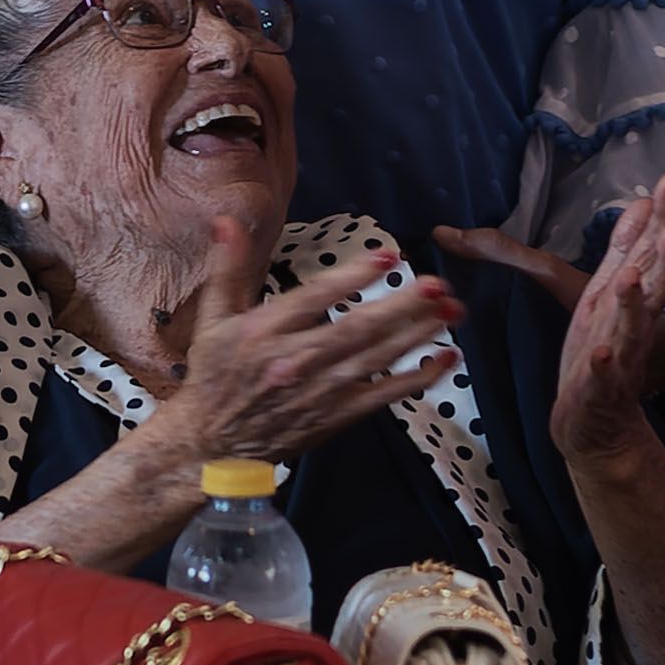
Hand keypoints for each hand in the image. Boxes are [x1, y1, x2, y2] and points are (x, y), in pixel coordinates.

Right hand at [146, 213, 464, 462]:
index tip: (388, 255)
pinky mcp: (337, 415)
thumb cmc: (215, 374)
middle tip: (437, 284)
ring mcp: (320, 391)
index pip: (315, 299)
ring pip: (376, 359)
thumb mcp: (212, 318)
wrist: (212, 444)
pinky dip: (416, 378)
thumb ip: (227, 267)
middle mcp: (295, 361)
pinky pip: (383, 395)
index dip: (352, 277)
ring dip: (417, 334)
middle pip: (356, 329)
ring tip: (451, 310)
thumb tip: (227, 220)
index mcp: (265, 332)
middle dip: (401, 306)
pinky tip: (445, 358)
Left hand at [507, 179, 664, 471]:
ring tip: (630, 278)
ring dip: (632, 305)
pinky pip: (603, 380)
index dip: (662, 219)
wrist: (596, 426)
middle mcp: (634, 328)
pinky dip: (604, 367)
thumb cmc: (602, 353)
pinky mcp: (599, 393)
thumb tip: (643, 201)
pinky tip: (602, 354)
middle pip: (656, 290)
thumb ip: (628, 249)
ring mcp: (620, 361)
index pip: (653, 255)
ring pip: (630, 331)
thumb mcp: (608, 293)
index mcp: (634, 302)